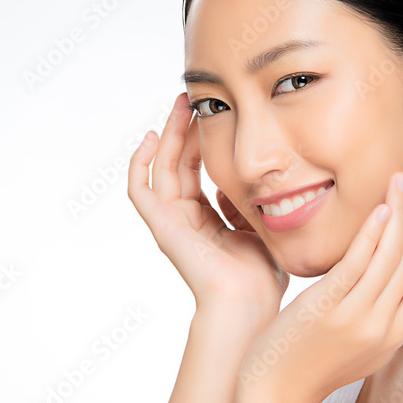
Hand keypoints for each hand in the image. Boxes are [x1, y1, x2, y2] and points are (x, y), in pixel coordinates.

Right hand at [127, 92, 288, 334]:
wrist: (249, 303)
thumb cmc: (261, 276)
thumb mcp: (260, 228)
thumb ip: (247, 205)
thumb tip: (245, 184)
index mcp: (208, 221)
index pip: (198, 171)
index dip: (202, 141)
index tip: (213, 114)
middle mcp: (185, 220)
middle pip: (178, 163)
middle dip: (185, 130)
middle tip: (193, 99)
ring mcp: (171, 223)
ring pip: (161, 168)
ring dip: (169, 135)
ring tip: (179, 106)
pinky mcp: (162, 226)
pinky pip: (140, 190)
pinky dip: (140, 163)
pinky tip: (153, 137)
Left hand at [237, 170, 402, 402]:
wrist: (274, 396)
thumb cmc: (308, 366)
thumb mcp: (357, 345)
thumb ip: (375, 313)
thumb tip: (382, 277)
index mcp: (395, 336)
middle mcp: (384, 327)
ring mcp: (357, 318)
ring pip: (393, 257)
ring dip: (400, 212)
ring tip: (398, 181)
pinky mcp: (328, 309)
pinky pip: (358, 265)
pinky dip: (372, 234)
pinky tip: (378, 210)